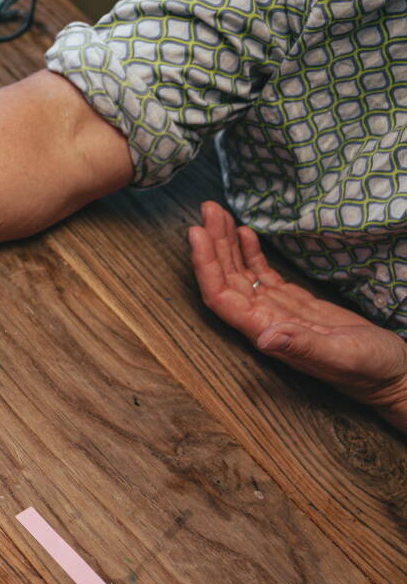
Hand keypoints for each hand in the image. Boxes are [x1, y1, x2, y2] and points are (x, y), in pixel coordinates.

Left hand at [189, 201, 406, 425]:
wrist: (391, 375)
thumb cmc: (370, 370)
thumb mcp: (342, 356)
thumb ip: (304, 347)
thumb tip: (264, 338)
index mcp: (266, 331)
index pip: (221, 296)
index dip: (205, 265)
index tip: (196, 233)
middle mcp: (263, 320)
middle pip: (225, 278)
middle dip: (213, 244)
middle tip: (207, 209)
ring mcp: (276, 310)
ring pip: (240, 273)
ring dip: (226, 243)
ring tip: (216, 212)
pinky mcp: (293, 302)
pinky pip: (262, 274)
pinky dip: (250, 252)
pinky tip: (244, 232)